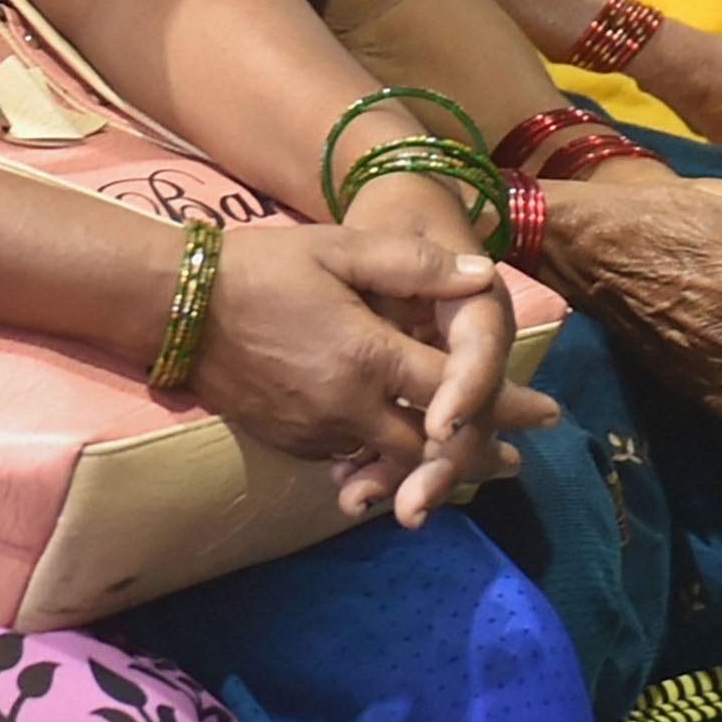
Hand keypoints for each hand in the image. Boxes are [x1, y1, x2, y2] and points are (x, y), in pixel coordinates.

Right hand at [186, 211, 548, 527]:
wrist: (175, 307)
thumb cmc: (261, 267)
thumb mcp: (338, 250)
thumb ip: (412, 265)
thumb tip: (481, 276)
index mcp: (368, 355)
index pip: (453, 393)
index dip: (503, 404)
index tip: (545, 413)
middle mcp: (349, 406)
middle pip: (430, 448)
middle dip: (477, 456)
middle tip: (515, 463)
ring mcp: (317, 432)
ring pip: (390, 463)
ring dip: (433, 469)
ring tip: (469, 471)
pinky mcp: (289, 443)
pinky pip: (349, 460)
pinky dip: (383, 465)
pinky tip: (398, 461)